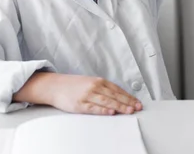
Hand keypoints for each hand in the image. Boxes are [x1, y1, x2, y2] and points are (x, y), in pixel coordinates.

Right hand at [14, 73, 142, 115]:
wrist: (56, 86)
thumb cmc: (75, 86)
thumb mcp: (91, 83)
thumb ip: (104, 89)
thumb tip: (120, 97)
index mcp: (99, 81)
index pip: (118, 90)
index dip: (129, 97)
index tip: (137, 103)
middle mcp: (95, 87)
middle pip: (114, 96)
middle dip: (127, 102)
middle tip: (137, 108)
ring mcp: (87, 95)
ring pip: (107, 101)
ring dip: (119, 106)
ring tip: (129, 111)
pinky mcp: (79, 104)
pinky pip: (94, 108)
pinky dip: (103, 110)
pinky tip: (111, 112)